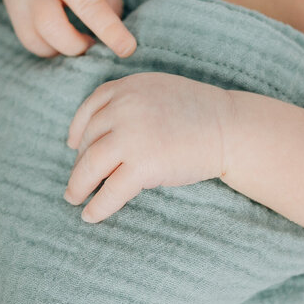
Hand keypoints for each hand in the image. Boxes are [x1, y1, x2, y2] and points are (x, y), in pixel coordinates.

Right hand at [0, 0, 136, 58]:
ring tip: (88, 44)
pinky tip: (63, 41)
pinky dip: (54, 50)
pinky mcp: (16, 14)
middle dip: (108, 29)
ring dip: (76, 45)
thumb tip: (110, 33)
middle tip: (127, 49)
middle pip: (82, 2)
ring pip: (52, 28)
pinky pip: (36, 43)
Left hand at [65, 73, 231, 221]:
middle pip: (88, 139)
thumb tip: (102, 132)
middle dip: (80, 162)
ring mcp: (131, 137)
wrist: (230, 128)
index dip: (77, 129)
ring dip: (78, 186)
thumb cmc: (200, 113)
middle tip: (77, 180)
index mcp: (128, 87)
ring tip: (74, 199)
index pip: (91, 108)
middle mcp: (124, 108)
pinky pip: (110, 190)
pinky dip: (98, 206)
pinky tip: (90, 215)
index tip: (72, 145)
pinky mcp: (142, 165)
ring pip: (90, 166)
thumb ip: (132, 103)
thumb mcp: (159, 92)